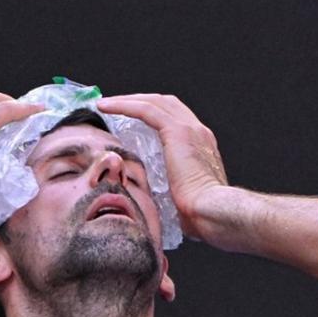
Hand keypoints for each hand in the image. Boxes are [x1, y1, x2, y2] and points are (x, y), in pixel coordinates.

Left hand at [97, 94, 226, 236]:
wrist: (212, 212)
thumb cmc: (199, 216)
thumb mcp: (182, 199)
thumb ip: (170, 193)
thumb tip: (154, 205)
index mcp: (203, 148)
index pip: (176, 121)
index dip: (153, 116)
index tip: (131, 122)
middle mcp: (199, 133)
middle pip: (166, 104)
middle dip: (138, 101)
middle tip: (115, 106)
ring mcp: (190, 129)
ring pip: (155, 102)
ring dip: (128, 100)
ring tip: (106, 104)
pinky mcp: (177, 131)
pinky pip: (146, 109)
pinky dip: (125, 105)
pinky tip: (106, 107)